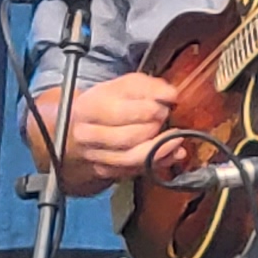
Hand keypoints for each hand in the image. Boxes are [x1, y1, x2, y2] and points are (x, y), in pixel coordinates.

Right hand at [53, 72, 177, 191]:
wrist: (82, 126)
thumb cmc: (107, 103)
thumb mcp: (125, 85)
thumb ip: (150, 86)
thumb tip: (170, 95)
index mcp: (87, 109)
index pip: (121, 112)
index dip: (149, 110)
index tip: (163, 105)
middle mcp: (86, 136)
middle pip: (128, 138)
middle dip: (155, 128)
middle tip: (165, 119)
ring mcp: (95, 157)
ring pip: (133, 159)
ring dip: (161, 149)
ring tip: (175, 138)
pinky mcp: (106, 172)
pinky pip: (137, 171)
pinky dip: (159, 162)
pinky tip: (170, 151)